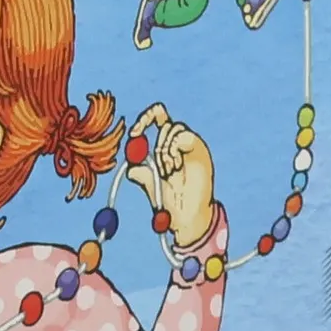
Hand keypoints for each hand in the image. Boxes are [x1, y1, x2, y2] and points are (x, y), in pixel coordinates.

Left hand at [125, 104, 215, 251]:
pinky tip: (178, 167)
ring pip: (171, 128)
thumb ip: (138, 171)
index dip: (144, 118)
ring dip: (165, 151)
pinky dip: (174, 150)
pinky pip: (182, 136)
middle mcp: (177, 140)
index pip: (156, 116)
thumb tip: (131, 167)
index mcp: (164, 144)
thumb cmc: (168, 199)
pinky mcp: (199, 147)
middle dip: (156, 146)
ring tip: (170, 171)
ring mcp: (189, 143)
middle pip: (162, 120)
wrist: (184, 214)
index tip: (134, 133)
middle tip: (160, 168)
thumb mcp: (147, 182)